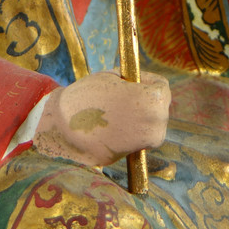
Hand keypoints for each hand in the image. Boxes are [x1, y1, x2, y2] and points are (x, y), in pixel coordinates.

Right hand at [33, 70, 169, 166]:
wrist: (67, 131)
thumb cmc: (88, 98)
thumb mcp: (114, 76)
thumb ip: (135, 81)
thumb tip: (147, 88)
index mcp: (154, 100)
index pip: (161, 85)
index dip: (144, 80)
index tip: (128, 82)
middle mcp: (159, 123)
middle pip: (159, 104)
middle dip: (144, 99)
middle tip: (119, 97)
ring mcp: (151, 141)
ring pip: (153, 120)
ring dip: (140, 114)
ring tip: (115, 112)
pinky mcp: (140, 153)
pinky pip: (143, 133)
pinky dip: (134, 128)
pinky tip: (116, 125)